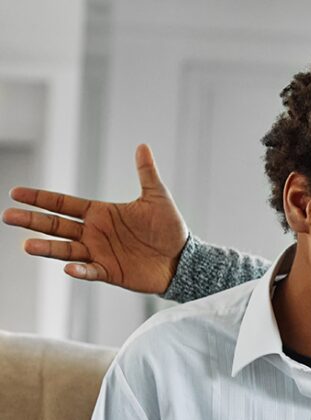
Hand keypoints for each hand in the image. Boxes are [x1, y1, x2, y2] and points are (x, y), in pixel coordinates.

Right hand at [2, 143, 186, 293]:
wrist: (182, 258)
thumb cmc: (169, 227)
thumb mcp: (157, 197)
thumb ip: (146, 173)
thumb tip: (143, 145)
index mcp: (100, 213)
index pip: (63, 203)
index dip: (41, 198)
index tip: (16, 192)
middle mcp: (93, 232)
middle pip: (56, 225)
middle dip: (33, 220)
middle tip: (8, 216)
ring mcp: (99, 253)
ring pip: (66, 250)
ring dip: (47, 248)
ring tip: (26, 245)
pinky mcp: (109, 271)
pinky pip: (90, 271)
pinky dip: (79, 270)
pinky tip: (68, 267)